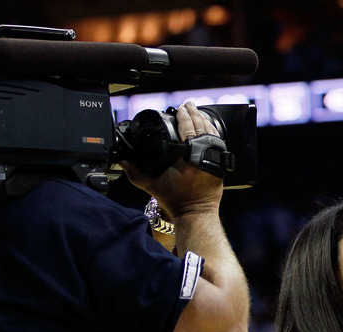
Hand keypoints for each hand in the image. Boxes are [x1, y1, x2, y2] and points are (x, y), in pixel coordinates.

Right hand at [120, 101, 223, 217]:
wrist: (196, 214)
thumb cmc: (176, 201)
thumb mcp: (152, 186)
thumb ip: (136, 173)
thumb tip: (123, 161)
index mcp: (189, 157)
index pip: (188, 128)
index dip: (184, 116)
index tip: (180, 108)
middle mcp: (204, 156)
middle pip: (201, 127)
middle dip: (194, 114)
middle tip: (188, 105)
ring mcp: (214, 160)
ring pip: (212, 134)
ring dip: (204, 121)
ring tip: (197, 112)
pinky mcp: (220, 165)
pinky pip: (217, 144)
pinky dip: (212, 134)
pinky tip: (208, 128)